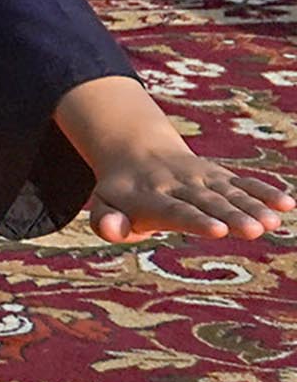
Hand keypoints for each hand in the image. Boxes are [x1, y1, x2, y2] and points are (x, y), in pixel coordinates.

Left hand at [59, 76, 294, 242]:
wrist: (135, 150)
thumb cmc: (120, 192)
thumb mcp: (103, 205)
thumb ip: (105, 221)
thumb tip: (112, 230)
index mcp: (150, 197)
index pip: (175, 211)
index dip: (196, 220)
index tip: (218, 230)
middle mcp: (179, 185)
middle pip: (208, 203)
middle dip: (233, 215)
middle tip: (256, 229)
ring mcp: (202, 179)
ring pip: (230, 193)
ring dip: (254, 206)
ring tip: (274, 222)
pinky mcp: (220, 176)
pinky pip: (243, 182)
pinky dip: (264, 190)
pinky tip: (287, 203)